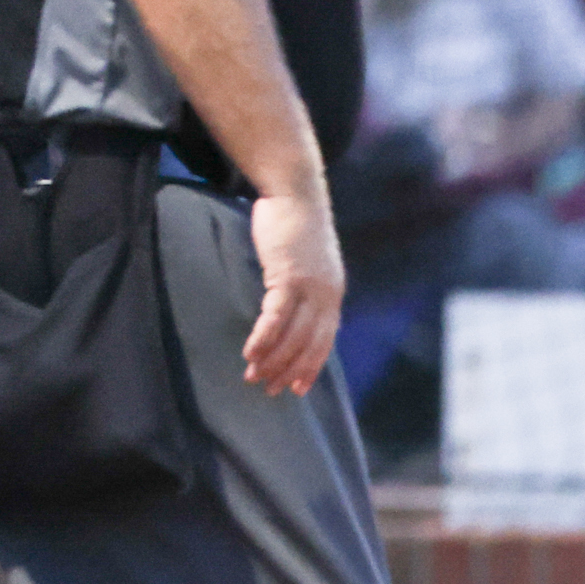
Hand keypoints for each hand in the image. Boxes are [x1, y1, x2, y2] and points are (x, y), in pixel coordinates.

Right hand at [244, 189, 342, 397]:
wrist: (295, 192)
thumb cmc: (296, 228)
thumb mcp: (307, 263)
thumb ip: (305, 289)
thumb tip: (291, 312)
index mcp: (333, 294)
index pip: (325, 341)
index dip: (311, 366)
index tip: (297, 388)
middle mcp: (327, 294)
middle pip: (310, 344)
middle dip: (290, 370)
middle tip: (270, 390)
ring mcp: (310, 286)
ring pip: (293, 335)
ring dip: (273, 360)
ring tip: (254, 376)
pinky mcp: (288, 275)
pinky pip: (276, 316)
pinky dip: (264, 337)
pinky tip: (250, 352)